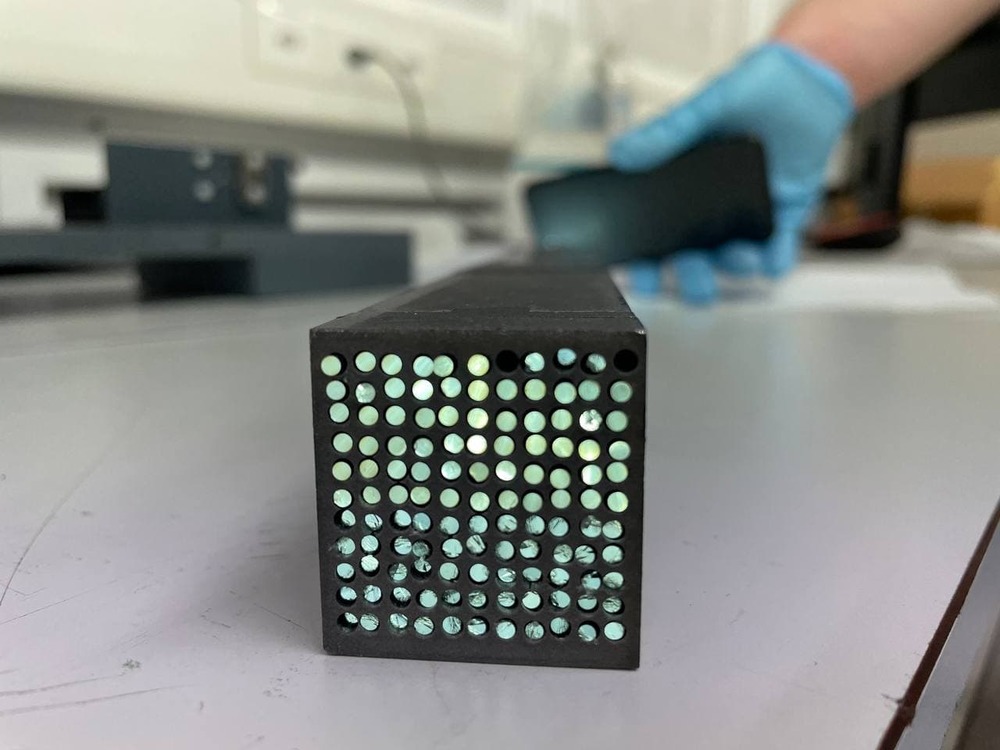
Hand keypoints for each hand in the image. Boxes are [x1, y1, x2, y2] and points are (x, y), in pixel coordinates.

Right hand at [610, 43, 853, 303]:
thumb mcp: (705, 107)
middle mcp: (709, 210)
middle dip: (689, 279)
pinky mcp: (783, 214)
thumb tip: (620, 153)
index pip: (654, 236)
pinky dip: (775, 261)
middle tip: (691, 281)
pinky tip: (770, 262)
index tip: (642, 279)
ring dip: (732, 268)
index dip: (646, 264)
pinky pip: (776, 250)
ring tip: (738, 258)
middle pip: (691, 262)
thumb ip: (666, 133)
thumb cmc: (753, 87)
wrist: (809, 77)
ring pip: (731, 262)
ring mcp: (745, 214)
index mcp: (681, 189)